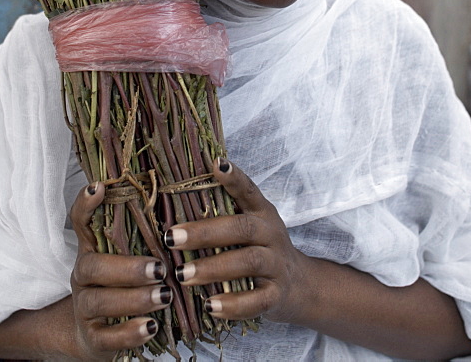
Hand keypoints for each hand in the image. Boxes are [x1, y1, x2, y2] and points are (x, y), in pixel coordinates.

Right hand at [67, 183, 171, 359]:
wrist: (96, 335)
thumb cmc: (123, 288)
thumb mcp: (130, 259)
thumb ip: (144, 237)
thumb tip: (176, 205)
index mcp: (93, 251)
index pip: (81, 223)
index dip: (85, 206)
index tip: (99, 187)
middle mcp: (83, 277)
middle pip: (92, 267)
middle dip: (127, 267)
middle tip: (160, 268)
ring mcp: (84, 308)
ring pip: (99, 302)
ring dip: (134, 299)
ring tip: (165, 296)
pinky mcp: (92, 337)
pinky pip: (105, 336)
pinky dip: (129, 332)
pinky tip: (150, 327)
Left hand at [164, 159, 311, 323]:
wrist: (299, 286)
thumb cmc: (260, 250)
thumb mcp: (249, 226)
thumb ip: (222, 214)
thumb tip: (171, 198)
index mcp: (261, 212)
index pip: (248, 190)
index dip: (235, 178)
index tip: (217, 164)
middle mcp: (271, 234)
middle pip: (242, 228)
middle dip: (205, 232)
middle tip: (172, 237)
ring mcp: (276, 265)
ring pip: (248, 262)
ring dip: (213, 268)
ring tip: (182, 274)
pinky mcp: (277, 295)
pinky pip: (257, 300)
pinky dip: (233, 304)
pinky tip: (210, 305)